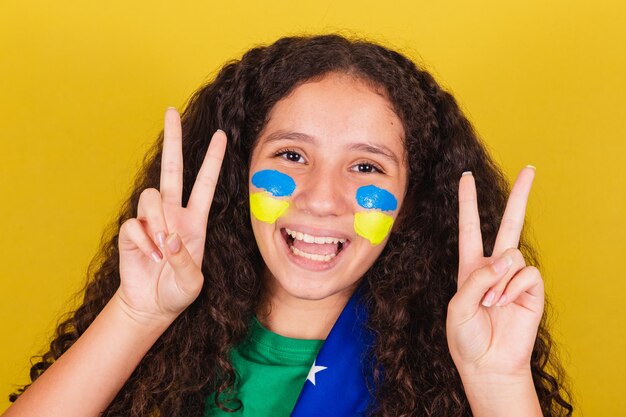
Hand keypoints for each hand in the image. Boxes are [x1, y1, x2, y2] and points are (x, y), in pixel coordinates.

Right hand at [116, 108, 226, 325]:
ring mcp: (151, 221)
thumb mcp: (192, 283)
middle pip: (172, 169)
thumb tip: (168, 237)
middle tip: (171, 111)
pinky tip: (149, 258)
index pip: (205, 183)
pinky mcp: (131, 232)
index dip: (212, 160)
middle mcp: (173, 214)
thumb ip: (185, 261)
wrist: (151, 306)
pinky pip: (135, 225)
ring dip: (157, 223)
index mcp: (195, 221)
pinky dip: (144, 243)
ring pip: (151, 197)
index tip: (222, 136)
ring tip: (160, 252)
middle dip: (173, 140)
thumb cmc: (177, 292)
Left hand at [446, 166, 543, 377]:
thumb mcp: (458, 306)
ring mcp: (514, 277)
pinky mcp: (531, 289)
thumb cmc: (466, 337)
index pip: (469, 226)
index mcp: (471, 265)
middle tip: (530, 168)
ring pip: (512, 254)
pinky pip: (526, 273)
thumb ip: (477, 278)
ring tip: (491, 304)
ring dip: (498, 280)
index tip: (467, 177)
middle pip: (508, 223)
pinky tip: (505, 304)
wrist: (487, 364)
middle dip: (520, 196)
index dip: (468, 202)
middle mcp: (494, 266)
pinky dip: (513, 288)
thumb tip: (506, 258)